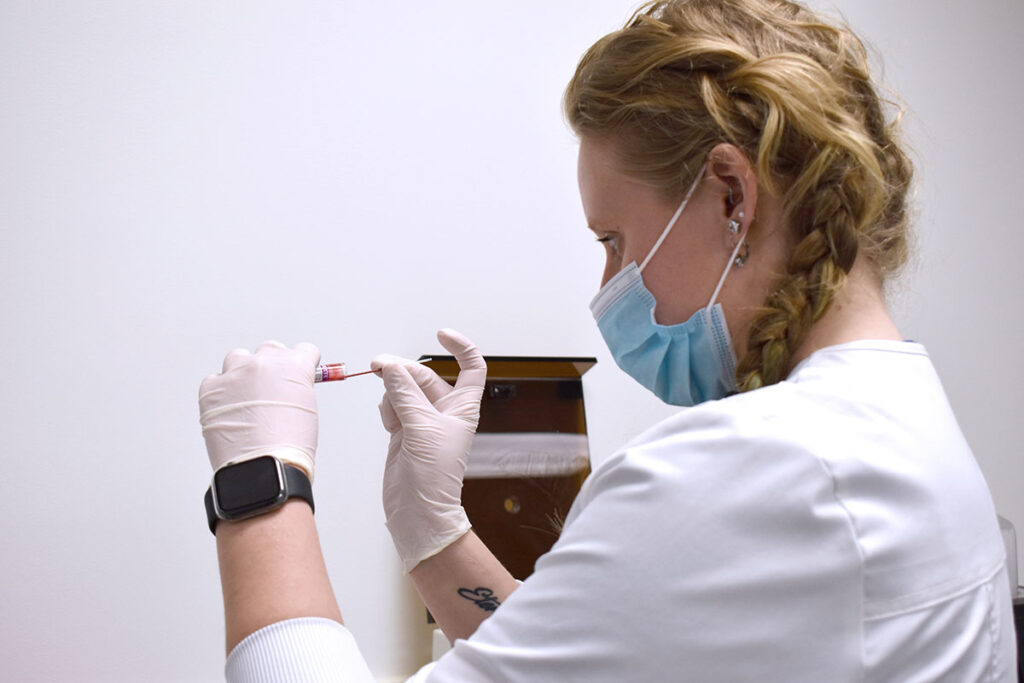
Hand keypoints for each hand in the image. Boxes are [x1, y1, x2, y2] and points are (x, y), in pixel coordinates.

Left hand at [199, 341, 320, 478]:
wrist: (264, 467)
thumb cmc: (289, 445)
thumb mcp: (307, 408)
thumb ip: (298, 386)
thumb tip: (289, 382)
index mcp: (294, 365)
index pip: (303, 350)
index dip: (302, 363)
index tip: (298, 371)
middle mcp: (264, 363)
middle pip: (270, 349)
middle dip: (273, 366)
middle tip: (272, 389)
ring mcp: (235, 374)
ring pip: (239, 359)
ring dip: (244, 373)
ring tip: (247, 399)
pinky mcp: (211, 388)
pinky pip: (216, 380)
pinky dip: (222, 392)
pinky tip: (231, 410)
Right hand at [371, 329, 486, 572]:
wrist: (418, 512)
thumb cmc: (434, 477)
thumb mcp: (421, 428)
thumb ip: (405, 394)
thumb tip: (390, 366)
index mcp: (462, 407)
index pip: (470, 367)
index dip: (460, 347)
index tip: (441, 335)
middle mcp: (444, 411)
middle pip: (424, 375)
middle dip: (403, 370)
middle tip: (379, 367)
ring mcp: (422, 420)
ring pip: (404, 388)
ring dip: (393, 391)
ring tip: (391, 411)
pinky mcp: (402, 431)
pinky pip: (392, 404)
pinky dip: (387, 407)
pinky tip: (388, 423)